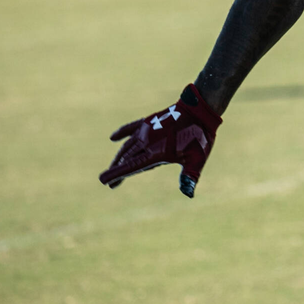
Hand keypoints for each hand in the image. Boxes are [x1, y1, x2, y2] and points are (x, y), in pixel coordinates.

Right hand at [99, 84, 221, 197]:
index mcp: (156, 152)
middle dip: (117, 170)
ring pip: (128, 146)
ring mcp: (147, 130)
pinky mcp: (149, 121)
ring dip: (119, 157)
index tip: (103, 180)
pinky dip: (122, 133)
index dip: (116, 174)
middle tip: (109, 182)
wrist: (199, 110)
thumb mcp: (197, 159)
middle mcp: (147, 141)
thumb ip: (189, 176)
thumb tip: (188, 194)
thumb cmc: (199, 136)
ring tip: (113, 167)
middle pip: (127, 158)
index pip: (131, 166)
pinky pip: (131, 127)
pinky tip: (113, 138)